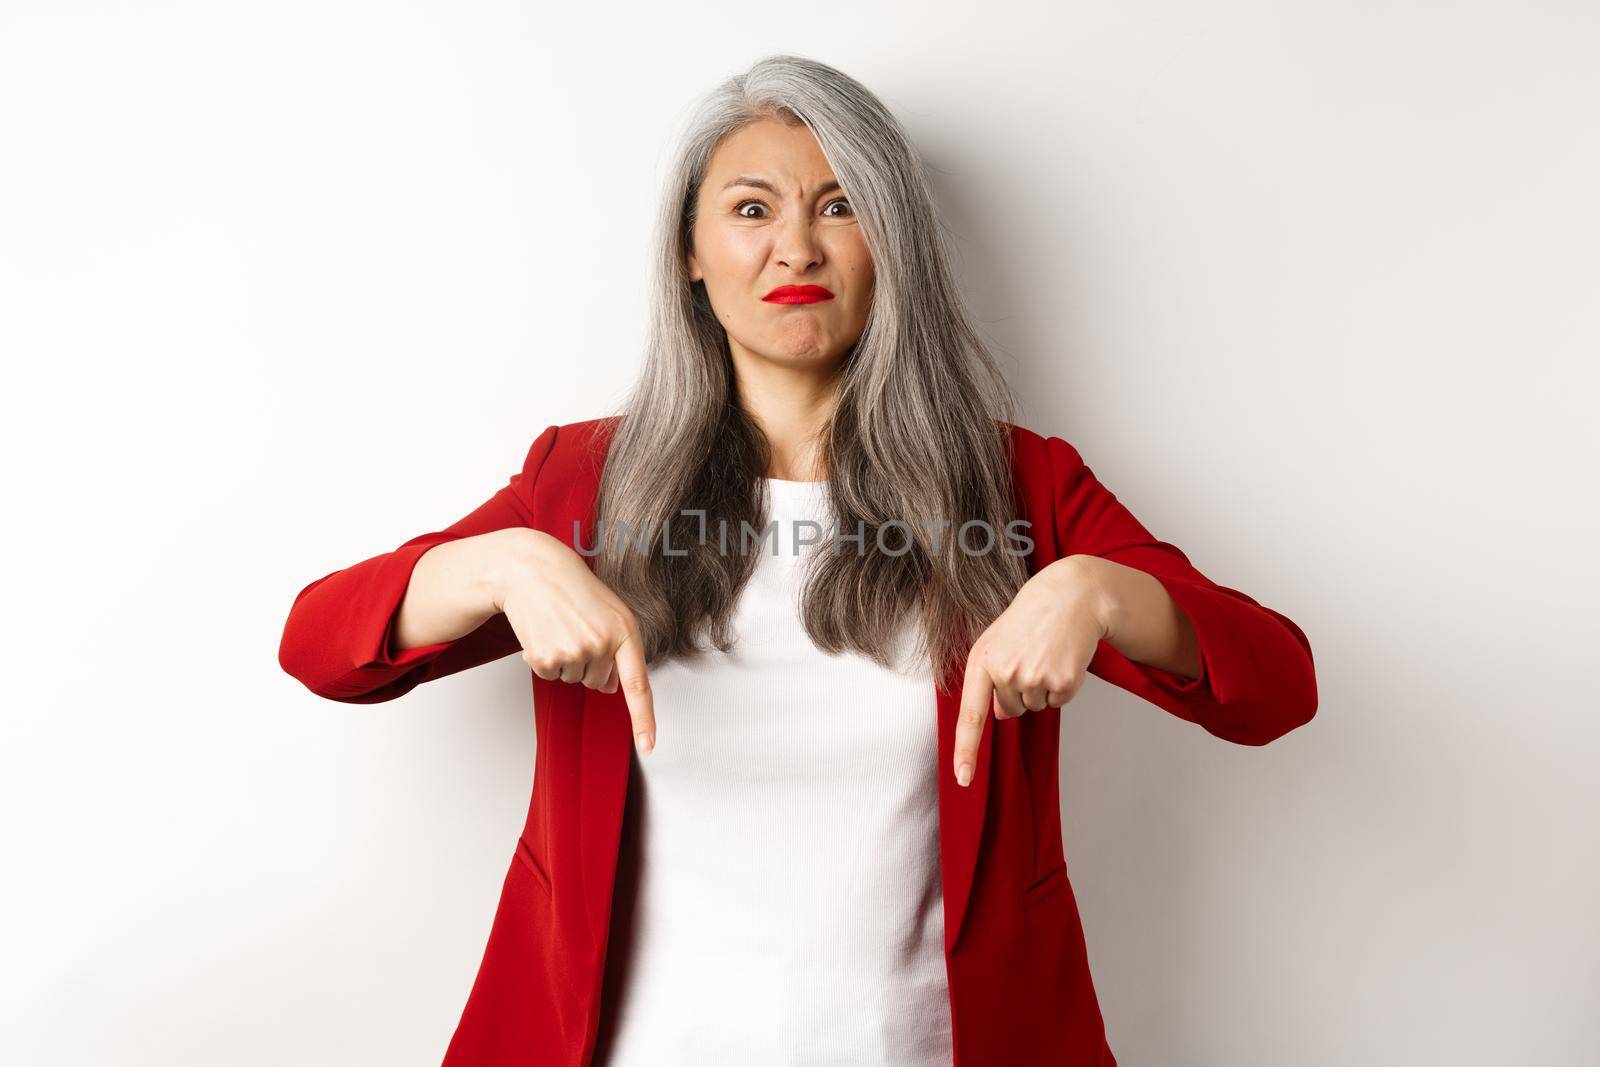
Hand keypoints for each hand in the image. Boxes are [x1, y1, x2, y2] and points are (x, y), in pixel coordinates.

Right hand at [488, 529, 657, 753]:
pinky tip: (543, 632)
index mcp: (625, 631)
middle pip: (597, 682)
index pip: (638, 685)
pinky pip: (549, 675)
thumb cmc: (572, 588)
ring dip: (564, 658)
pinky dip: (544, 659)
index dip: (644, 719)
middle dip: (587, 663)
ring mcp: (574, 651)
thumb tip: (611, 688)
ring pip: (572, 679)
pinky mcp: (547, 657)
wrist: (531, 569)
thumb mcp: (608, 612)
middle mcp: (602, 644)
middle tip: (575, 629)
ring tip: (559, 625)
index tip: (648, 745)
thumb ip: (617, 649)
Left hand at [952, 556, 1111, 785]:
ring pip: (1035, 707)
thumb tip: (997, 715)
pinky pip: (1059, 702)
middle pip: (1009, 711)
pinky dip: (1063, 686)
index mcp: (982, 662)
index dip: (966, 750)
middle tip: (1030, 656)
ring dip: (1042, 686)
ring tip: (1046, 653)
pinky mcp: (1062, 682)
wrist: (1069, 596)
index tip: (963, 779)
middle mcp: (1004, 672)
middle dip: (1020, 691)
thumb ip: (989, 678)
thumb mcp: (997, 642)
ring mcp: (1034, 678)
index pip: (971, 716)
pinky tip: (1062, 659)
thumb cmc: (1030, 619)